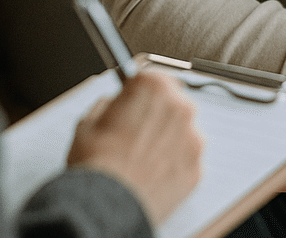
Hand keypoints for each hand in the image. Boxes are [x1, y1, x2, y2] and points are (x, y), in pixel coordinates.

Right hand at [67, 71, 203, 224]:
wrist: (106, 208)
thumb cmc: (97, 165)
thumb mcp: (89, 120)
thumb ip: (110, 103)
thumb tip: (117, 104)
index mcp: (154, 87)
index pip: (151, 77)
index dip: (139, 91)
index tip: (134, 100)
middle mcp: (179, 108)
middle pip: (170, 102)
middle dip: (155, 114)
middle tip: (135, 133)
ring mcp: (192, 139)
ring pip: (180, 131)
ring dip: (166, 139)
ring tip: (141, 158)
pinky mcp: (197, 168)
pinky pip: (185, 159)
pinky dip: (173, 164)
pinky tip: (151, 173)